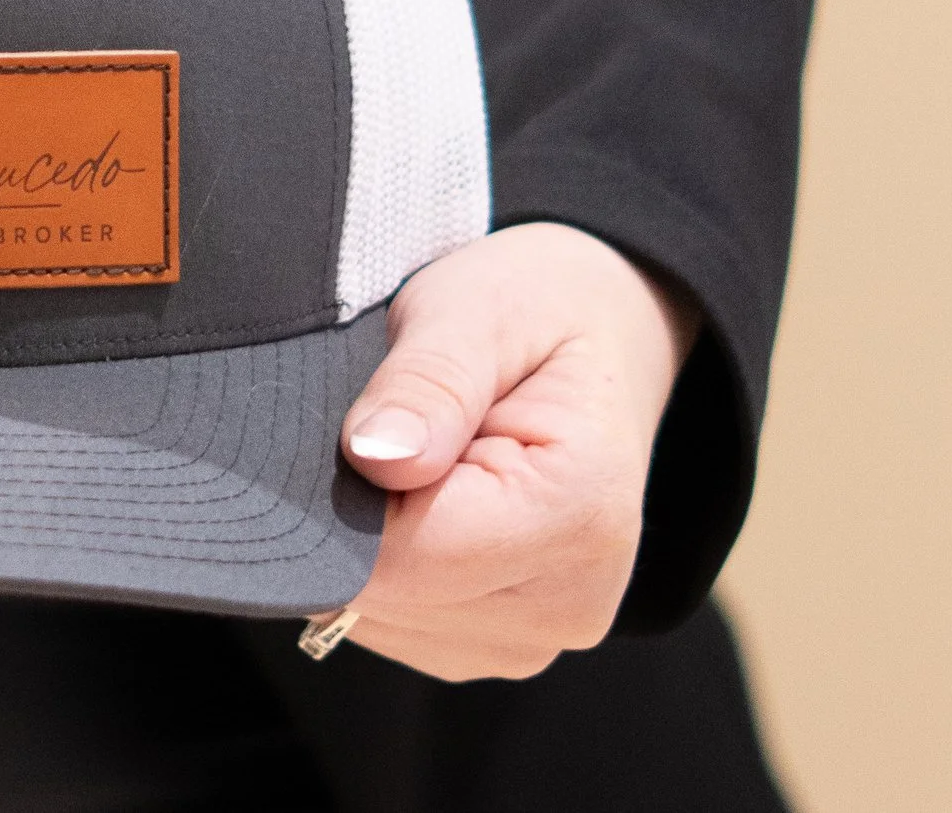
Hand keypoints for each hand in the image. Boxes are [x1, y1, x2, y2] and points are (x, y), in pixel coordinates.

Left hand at [338, 222, 695, 680]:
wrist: (604, 335)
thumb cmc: (539, 308)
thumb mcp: (478, 306)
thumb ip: (428, 381)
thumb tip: (373, 457)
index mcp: (578, 513)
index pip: (409, 557)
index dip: (347, 493)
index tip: (354, 422)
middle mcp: (570, 602)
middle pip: (390, 596)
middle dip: (354, 512)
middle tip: (391, 423)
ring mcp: (539, 638)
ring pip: (384, 616)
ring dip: (366, 538)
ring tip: (415, 453)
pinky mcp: (503, 644)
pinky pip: (398, 621)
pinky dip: (384, 562)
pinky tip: (417, 496)